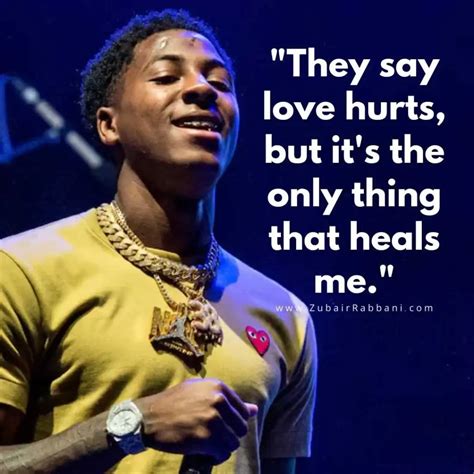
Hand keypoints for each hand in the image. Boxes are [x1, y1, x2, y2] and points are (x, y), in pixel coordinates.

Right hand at [134, 379, 257, 463]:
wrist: (149, 417)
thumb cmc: (173, 403)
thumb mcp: (200, 392)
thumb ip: (227, 399)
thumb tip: (254, 409)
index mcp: (218, 387)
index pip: (243, 411)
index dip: (233, 422)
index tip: (221, 427)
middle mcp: (218, 400)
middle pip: (240, 428)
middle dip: (229, 435)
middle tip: (214, 438)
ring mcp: (212, 419)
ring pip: (233, 442)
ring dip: (223, 447)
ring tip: (209, 446)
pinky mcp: (205, 438)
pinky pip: (222, 453)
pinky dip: (216, 457)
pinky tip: (205, 454)